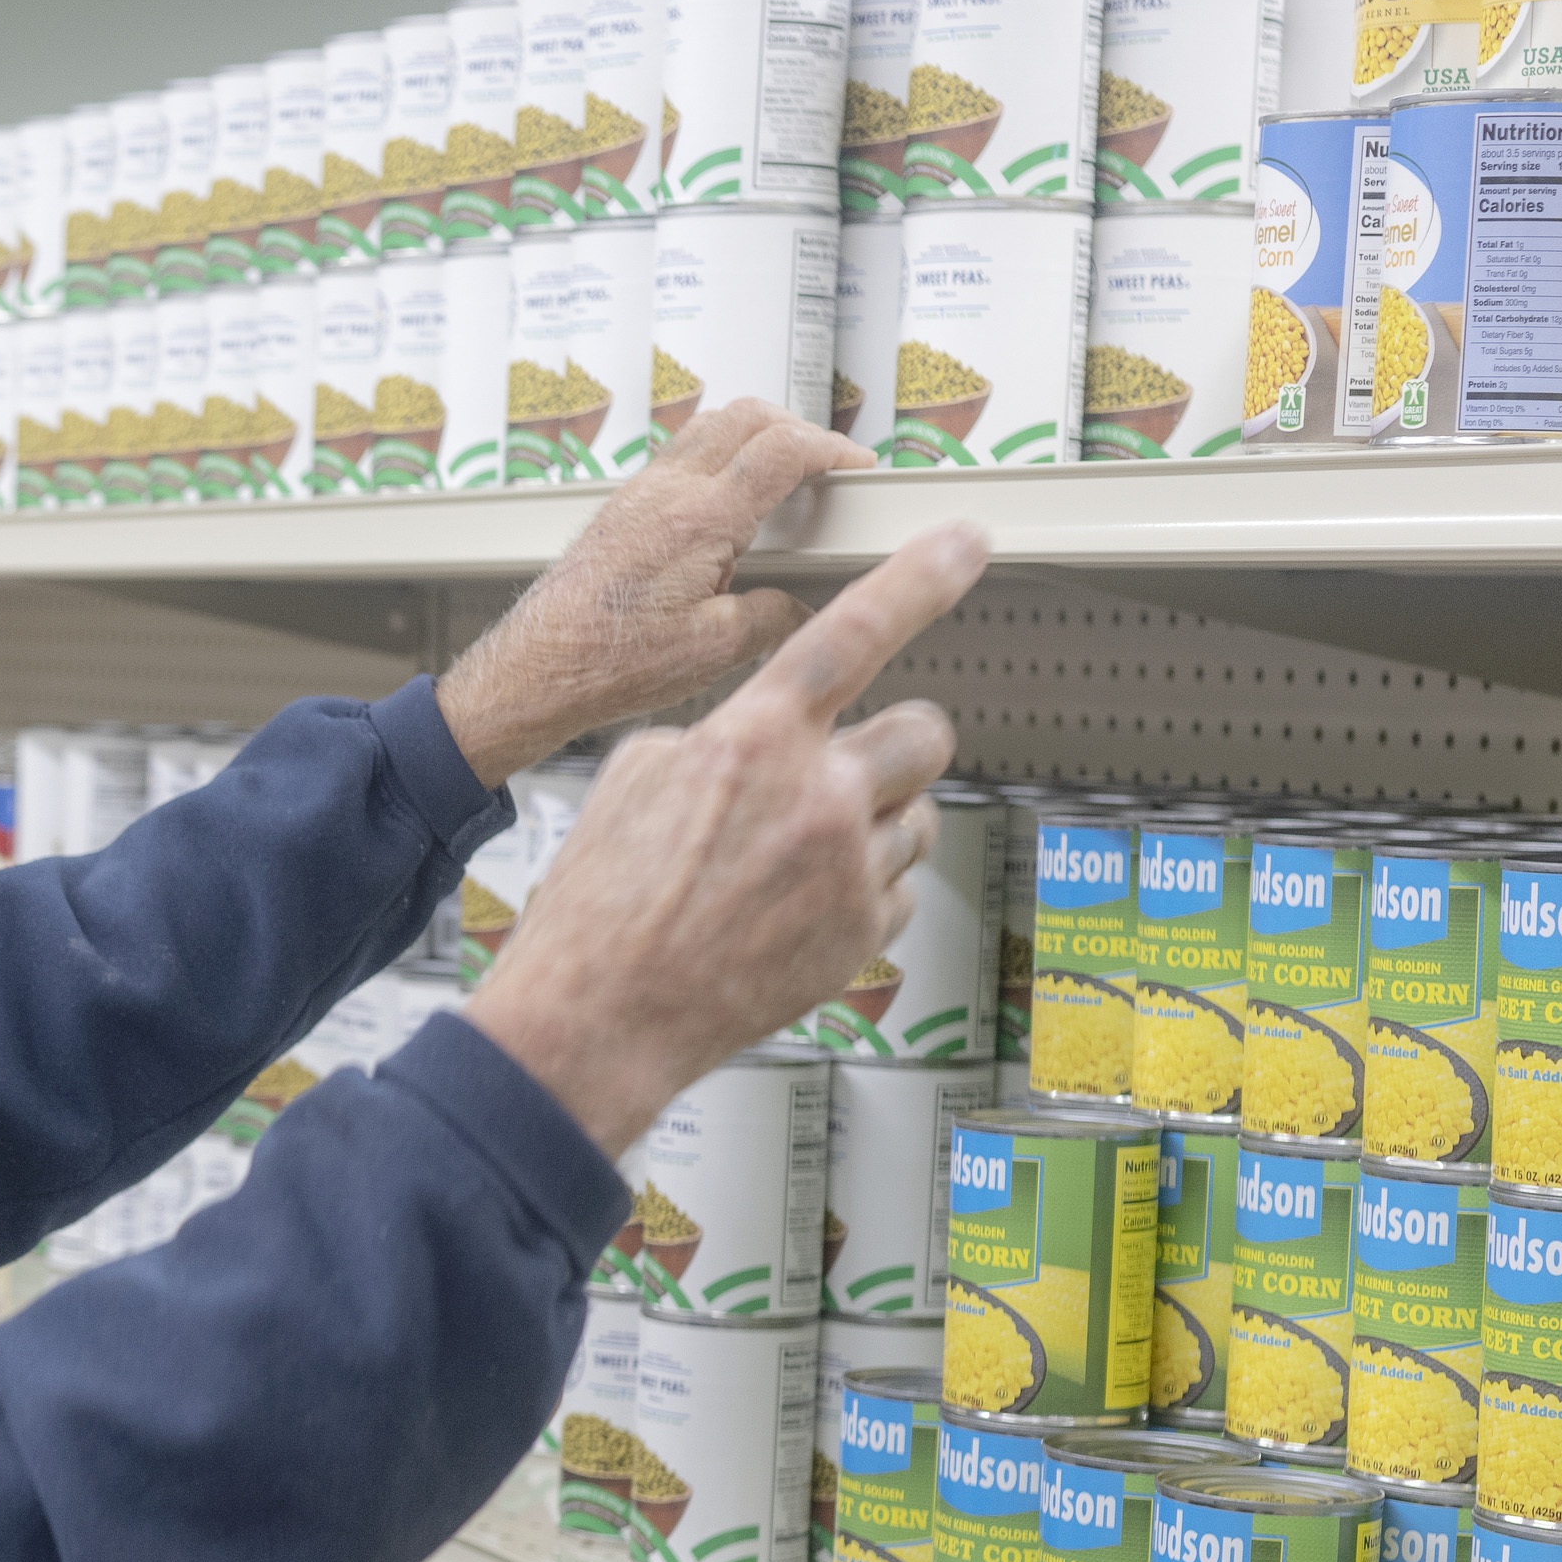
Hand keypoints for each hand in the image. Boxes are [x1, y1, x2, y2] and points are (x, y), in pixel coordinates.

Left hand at [438, 399, 875, 783]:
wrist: (534, 672)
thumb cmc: (604, 662)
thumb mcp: (714, 652)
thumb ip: (772, 619)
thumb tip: (800, 611)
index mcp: (698, 519)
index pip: (784, 448)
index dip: (834, 449)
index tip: (858, 469)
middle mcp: (665, 492)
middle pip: (748, 415)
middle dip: (800, 429)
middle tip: (829, 466)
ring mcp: (638, 493)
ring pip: (711, 425)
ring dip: (757, 435)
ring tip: (787, 476)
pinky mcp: (620, 508)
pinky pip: (681, 453)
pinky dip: (720, 456)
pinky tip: (729, 501)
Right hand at [465, 524, 986, 1158]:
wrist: (599, 1017)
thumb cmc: (599, 909)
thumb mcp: (631, 779)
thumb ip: (716, 740)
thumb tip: (754, 738)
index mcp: (752, 742)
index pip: (856, 631)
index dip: (920, 577)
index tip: (962, 543)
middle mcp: (817, 799)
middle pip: (926, 732)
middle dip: (899, 743)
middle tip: (855, 767)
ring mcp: (848, 872)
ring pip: (920, 816)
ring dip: (876, 823)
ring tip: (802, 859)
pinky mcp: (862, 937)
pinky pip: (900, 889)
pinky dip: (863, 892)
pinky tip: (799, 909)